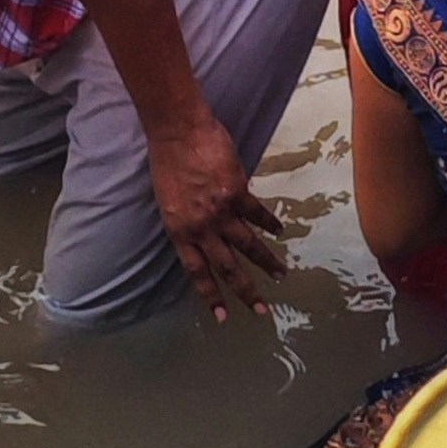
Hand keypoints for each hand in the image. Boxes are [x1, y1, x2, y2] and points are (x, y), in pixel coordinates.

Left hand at [146, 107, 291, 318]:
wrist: (177, 132)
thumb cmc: (166, 161)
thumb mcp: (168, 200)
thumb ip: (187, 220)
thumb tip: (205, 231)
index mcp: (179, 231)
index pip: (197, 272)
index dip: (211, 295)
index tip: (223, 316)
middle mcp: (201, 228)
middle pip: (227, 268)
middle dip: (246, 292)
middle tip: (262, 310)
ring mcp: (221, 212)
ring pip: (248, 246)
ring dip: (266, 262)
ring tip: (280, 275)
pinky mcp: (238, 193)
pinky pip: (258, 214)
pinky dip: (270, 223)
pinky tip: (280, 231)